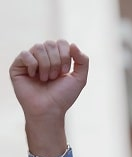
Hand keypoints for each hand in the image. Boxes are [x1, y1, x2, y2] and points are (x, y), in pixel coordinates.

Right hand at [10, 41, 88, 156]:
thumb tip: (73, 45)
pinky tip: (34, 76)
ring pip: (38, 47)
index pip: (61, 42)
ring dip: (46, 65)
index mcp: (56, 57)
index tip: (65, 72)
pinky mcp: (18, 66)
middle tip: (55, 77)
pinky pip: (25, 54)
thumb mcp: (80, 79)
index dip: (65, 56)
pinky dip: (33, 65)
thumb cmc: (63, 96)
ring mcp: (29, 60)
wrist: (49, 110)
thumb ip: (82, 61)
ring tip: (46, 79)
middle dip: (56, 62)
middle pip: (50, 44)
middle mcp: (42, 56)